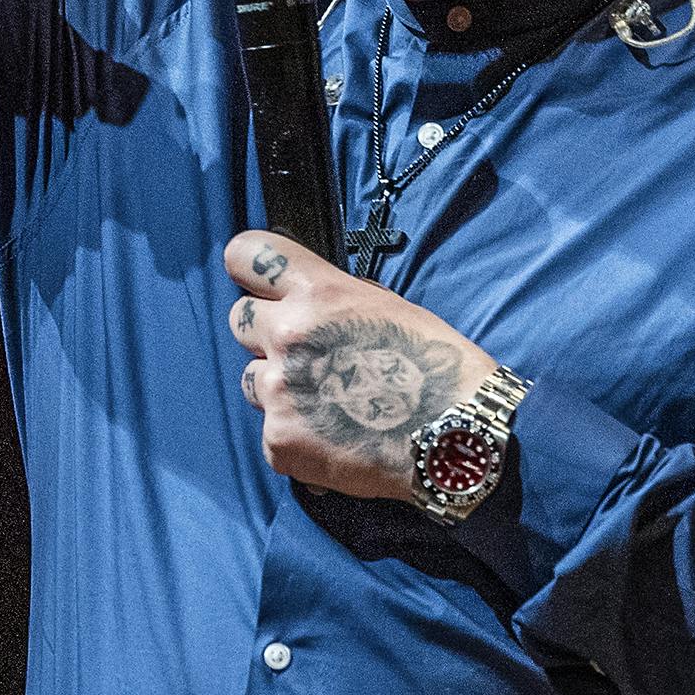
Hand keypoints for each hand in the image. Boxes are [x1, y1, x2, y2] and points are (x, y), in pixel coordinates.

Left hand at [221, 232, 498, 502]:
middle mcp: (288, 336)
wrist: (455, 440)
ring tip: (328, 404)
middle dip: (266, 335)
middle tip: (308, 356)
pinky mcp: (278, 441)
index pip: (246, 254)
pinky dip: (295, 437)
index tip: (260, 284)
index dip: (250, 270)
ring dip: (279, 388)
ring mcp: (279, 391)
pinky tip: (333, 439)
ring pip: (252, 379)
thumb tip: (306, 300)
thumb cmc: (436, 368)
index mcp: (317, 294)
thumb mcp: (388, 307)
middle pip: (240, 320)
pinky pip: (270, 430)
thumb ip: (334, 299)